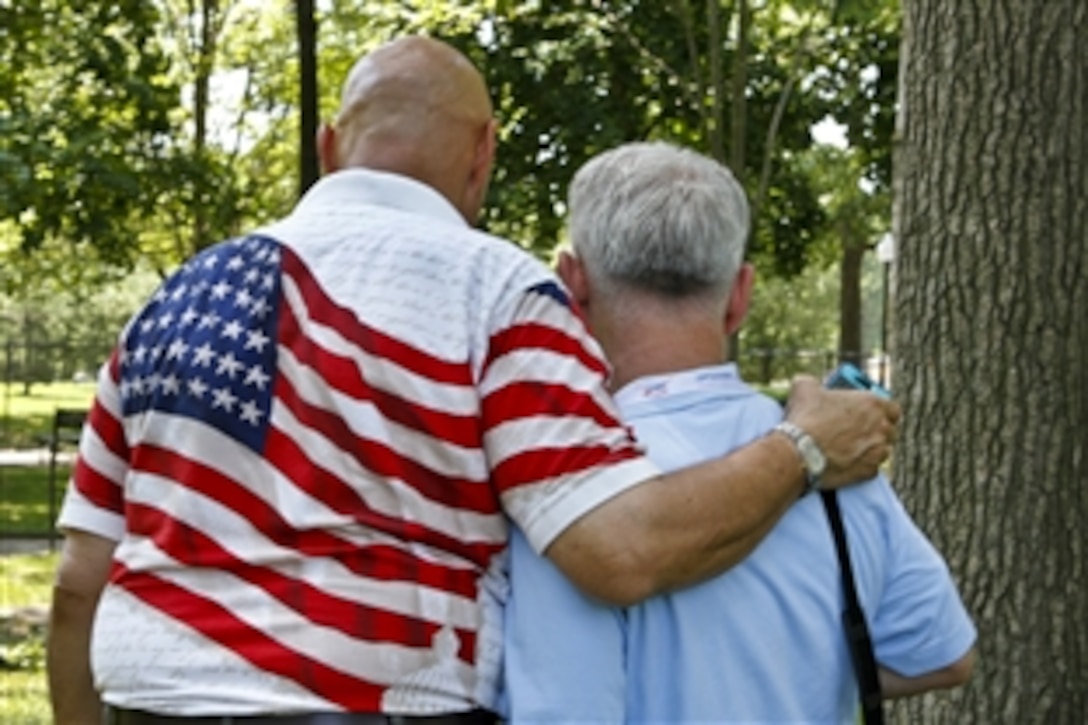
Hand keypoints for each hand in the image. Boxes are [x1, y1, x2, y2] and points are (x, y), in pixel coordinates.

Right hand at [783, 375, 900, 488]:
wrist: (800, 452)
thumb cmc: (806, 418)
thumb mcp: (804, 389)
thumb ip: (813, 383)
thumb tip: (808, 383)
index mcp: (871, 403)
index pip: (892, 408)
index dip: (882, 411)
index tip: (869, 414)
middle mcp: (881, 427)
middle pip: (890, 429)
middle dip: (877, 431)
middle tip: (858, 432)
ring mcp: (878, 451)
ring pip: (883, 450)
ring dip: (871, 449)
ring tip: (851, 450)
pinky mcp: (870, 471)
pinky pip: (872, 468)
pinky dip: (861, 466)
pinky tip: (846, 463)